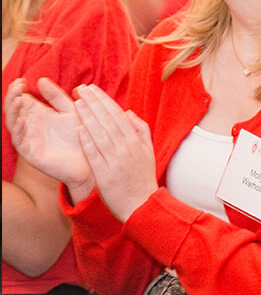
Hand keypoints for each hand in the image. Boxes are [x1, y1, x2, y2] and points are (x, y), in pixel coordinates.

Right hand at [5, 78, 93, 197]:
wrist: (93, 157)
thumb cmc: (83, 134)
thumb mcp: (71, 110)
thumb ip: (57, 96)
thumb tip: (41, 80)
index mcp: (40, 115)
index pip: (22, 100)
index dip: (19, 90)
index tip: (23, 80)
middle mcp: (32, 126)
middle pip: (14, 110)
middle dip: (12, 97)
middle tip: (18, 85)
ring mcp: (30, 139)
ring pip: (12, 123)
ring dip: (12, 110)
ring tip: (18, 99)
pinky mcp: (32, 153)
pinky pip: (19, 140)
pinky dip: (17, 128)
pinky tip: (22, 118)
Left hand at [73, 84, 156, 222]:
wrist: (142, 205)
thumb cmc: (143, 178)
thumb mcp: (148, 152)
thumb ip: (141, 130)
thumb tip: (128, 112)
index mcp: (135, 141)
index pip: (117, 114)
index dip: (104, 100)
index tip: (93, 89)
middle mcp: (125, 148)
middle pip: (107, 120)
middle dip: (93, 103)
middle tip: (81, 88)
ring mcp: (115, 161)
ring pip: (100, 134)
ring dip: (88, 117)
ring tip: (77, 103)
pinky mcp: (105, 174)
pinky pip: (95, 155)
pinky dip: (87, 142)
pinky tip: (79, 129)